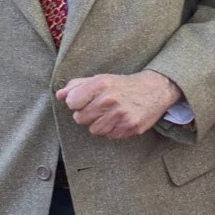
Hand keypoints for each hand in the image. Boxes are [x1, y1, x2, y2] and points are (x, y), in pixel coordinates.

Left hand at [59, 69, 179, 139]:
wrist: (155, 89)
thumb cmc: (123, 84)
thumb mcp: (101, 79)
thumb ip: (77, 85)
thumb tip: (59, 95)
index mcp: (100, 84)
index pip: (72, 102)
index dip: (76, 103)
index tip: (85, 100)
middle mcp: (110, 99)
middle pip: (80, 118)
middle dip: (87, 114)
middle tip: (100, 108)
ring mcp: (121, 114)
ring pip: (94, 130)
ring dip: (100, 124)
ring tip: (110, 114)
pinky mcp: (131, 127)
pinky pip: (110, 136)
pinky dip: (113, 129)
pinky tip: (120, 120)